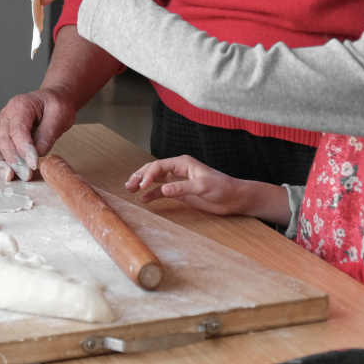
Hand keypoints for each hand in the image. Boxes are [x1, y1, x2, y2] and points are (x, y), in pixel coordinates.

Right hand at [0, 88, 76, 180]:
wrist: (51, 101)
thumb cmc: (55, 104)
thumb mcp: (59, 113)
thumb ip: (48, 132)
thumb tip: (38, 152)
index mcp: (20, 105)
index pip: (17, 129)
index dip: (24, 148)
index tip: (33, 163)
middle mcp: (7, 116)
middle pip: (4, 140)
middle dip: (14, 160)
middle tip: (27, 174)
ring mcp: (3, 127)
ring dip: (1, 164)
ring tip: (11, 177)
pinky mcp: (3, 137)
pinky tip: (7, 174)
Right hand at [125, 155, 284, 219]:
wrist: (234, 198)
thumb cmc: (222, 188)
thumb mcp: (203, 187)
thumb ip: (182, 188)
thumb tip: (162, 189)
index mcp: (183, 163)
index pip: (160, 166)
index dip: (148, 174)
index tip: (142, 185)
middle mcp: (178, 169)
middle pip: (154, 170)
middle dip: (140, 176)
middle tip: (129, 185)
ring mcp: (178, 180)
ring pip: (156, 179)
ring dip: (143, 184)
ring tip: (130, 189)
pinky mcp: (181, 191)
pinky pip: (162, 191)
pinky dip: (153, 194)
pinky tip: (144, 199)